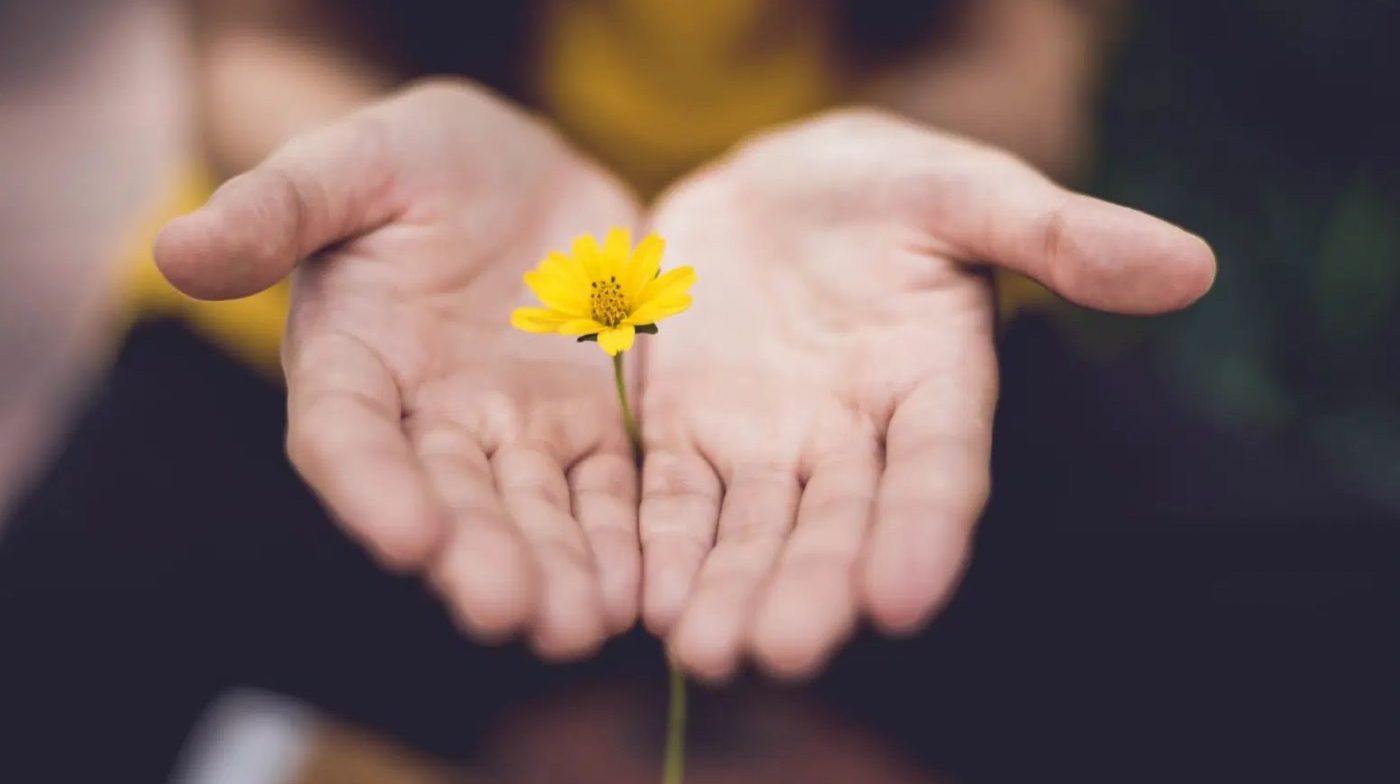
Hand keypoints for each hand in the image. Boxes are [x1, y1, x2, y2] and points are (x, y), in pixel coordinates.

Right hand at [155, 81, 642, 658]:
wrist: (517, 170)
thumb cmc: (415, 161)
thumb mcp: (351, 163)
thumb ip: (278, 208)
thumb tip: (174, 248)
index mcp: (353, 364)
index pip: (348, 438)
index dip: (372, 488)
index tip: (407, 537)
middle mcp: (429, 420)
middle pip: (450, 500)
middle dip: (479, 557)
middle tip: (511, 612)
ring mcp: (516, 431)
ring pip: (536, 512)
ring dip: (559, 570)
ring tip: (583, 624)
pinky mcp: (592, 426)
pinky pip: (610, 490)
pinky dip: (625, 538)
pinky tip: (646, 586)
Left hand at [638, 109, 1214, 679]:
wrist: (773, 186)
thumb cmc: (886, 187)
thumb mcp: (966, 191)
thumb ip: (1059, 233)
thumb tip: (1191, 266)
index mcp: (935, 387)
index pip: (939, 471)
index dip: (924, 532)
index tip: (903, 598)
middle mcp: (855, 438)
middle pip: (836, 524)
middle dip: (811, 587)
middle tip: (783, 650)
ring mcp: (768, 444)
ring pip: (751, 530)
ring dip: (728, 589)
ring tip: (704, 650)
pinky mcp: (688, 434)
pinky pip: (672, 498)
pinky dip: (660, 545)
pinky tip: (644, 598)